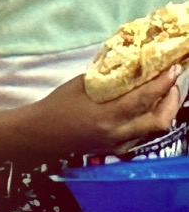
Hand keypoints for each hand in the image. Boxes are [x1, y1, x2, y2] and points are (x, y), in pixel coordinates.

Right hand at [29, 66, 183, 154]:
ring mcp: (114, 144)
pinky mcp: (111, 149)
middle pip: (159, 120)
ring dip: (161, 111)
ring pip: (152, 130)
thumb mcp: (82, 84)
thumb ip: (109, 77)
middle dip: (171, 100)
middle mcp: (115, 133)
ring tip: (162, 95)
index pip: (146, 98)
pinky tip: (143, 111)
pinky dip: (147, 121)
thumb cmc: (55, 106)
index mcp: (107, 116)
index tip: (174, 67)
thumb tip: (131, 62)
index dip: (164, 82)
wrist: (37, 135)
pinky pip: (139, 136)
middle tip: (172, 83)